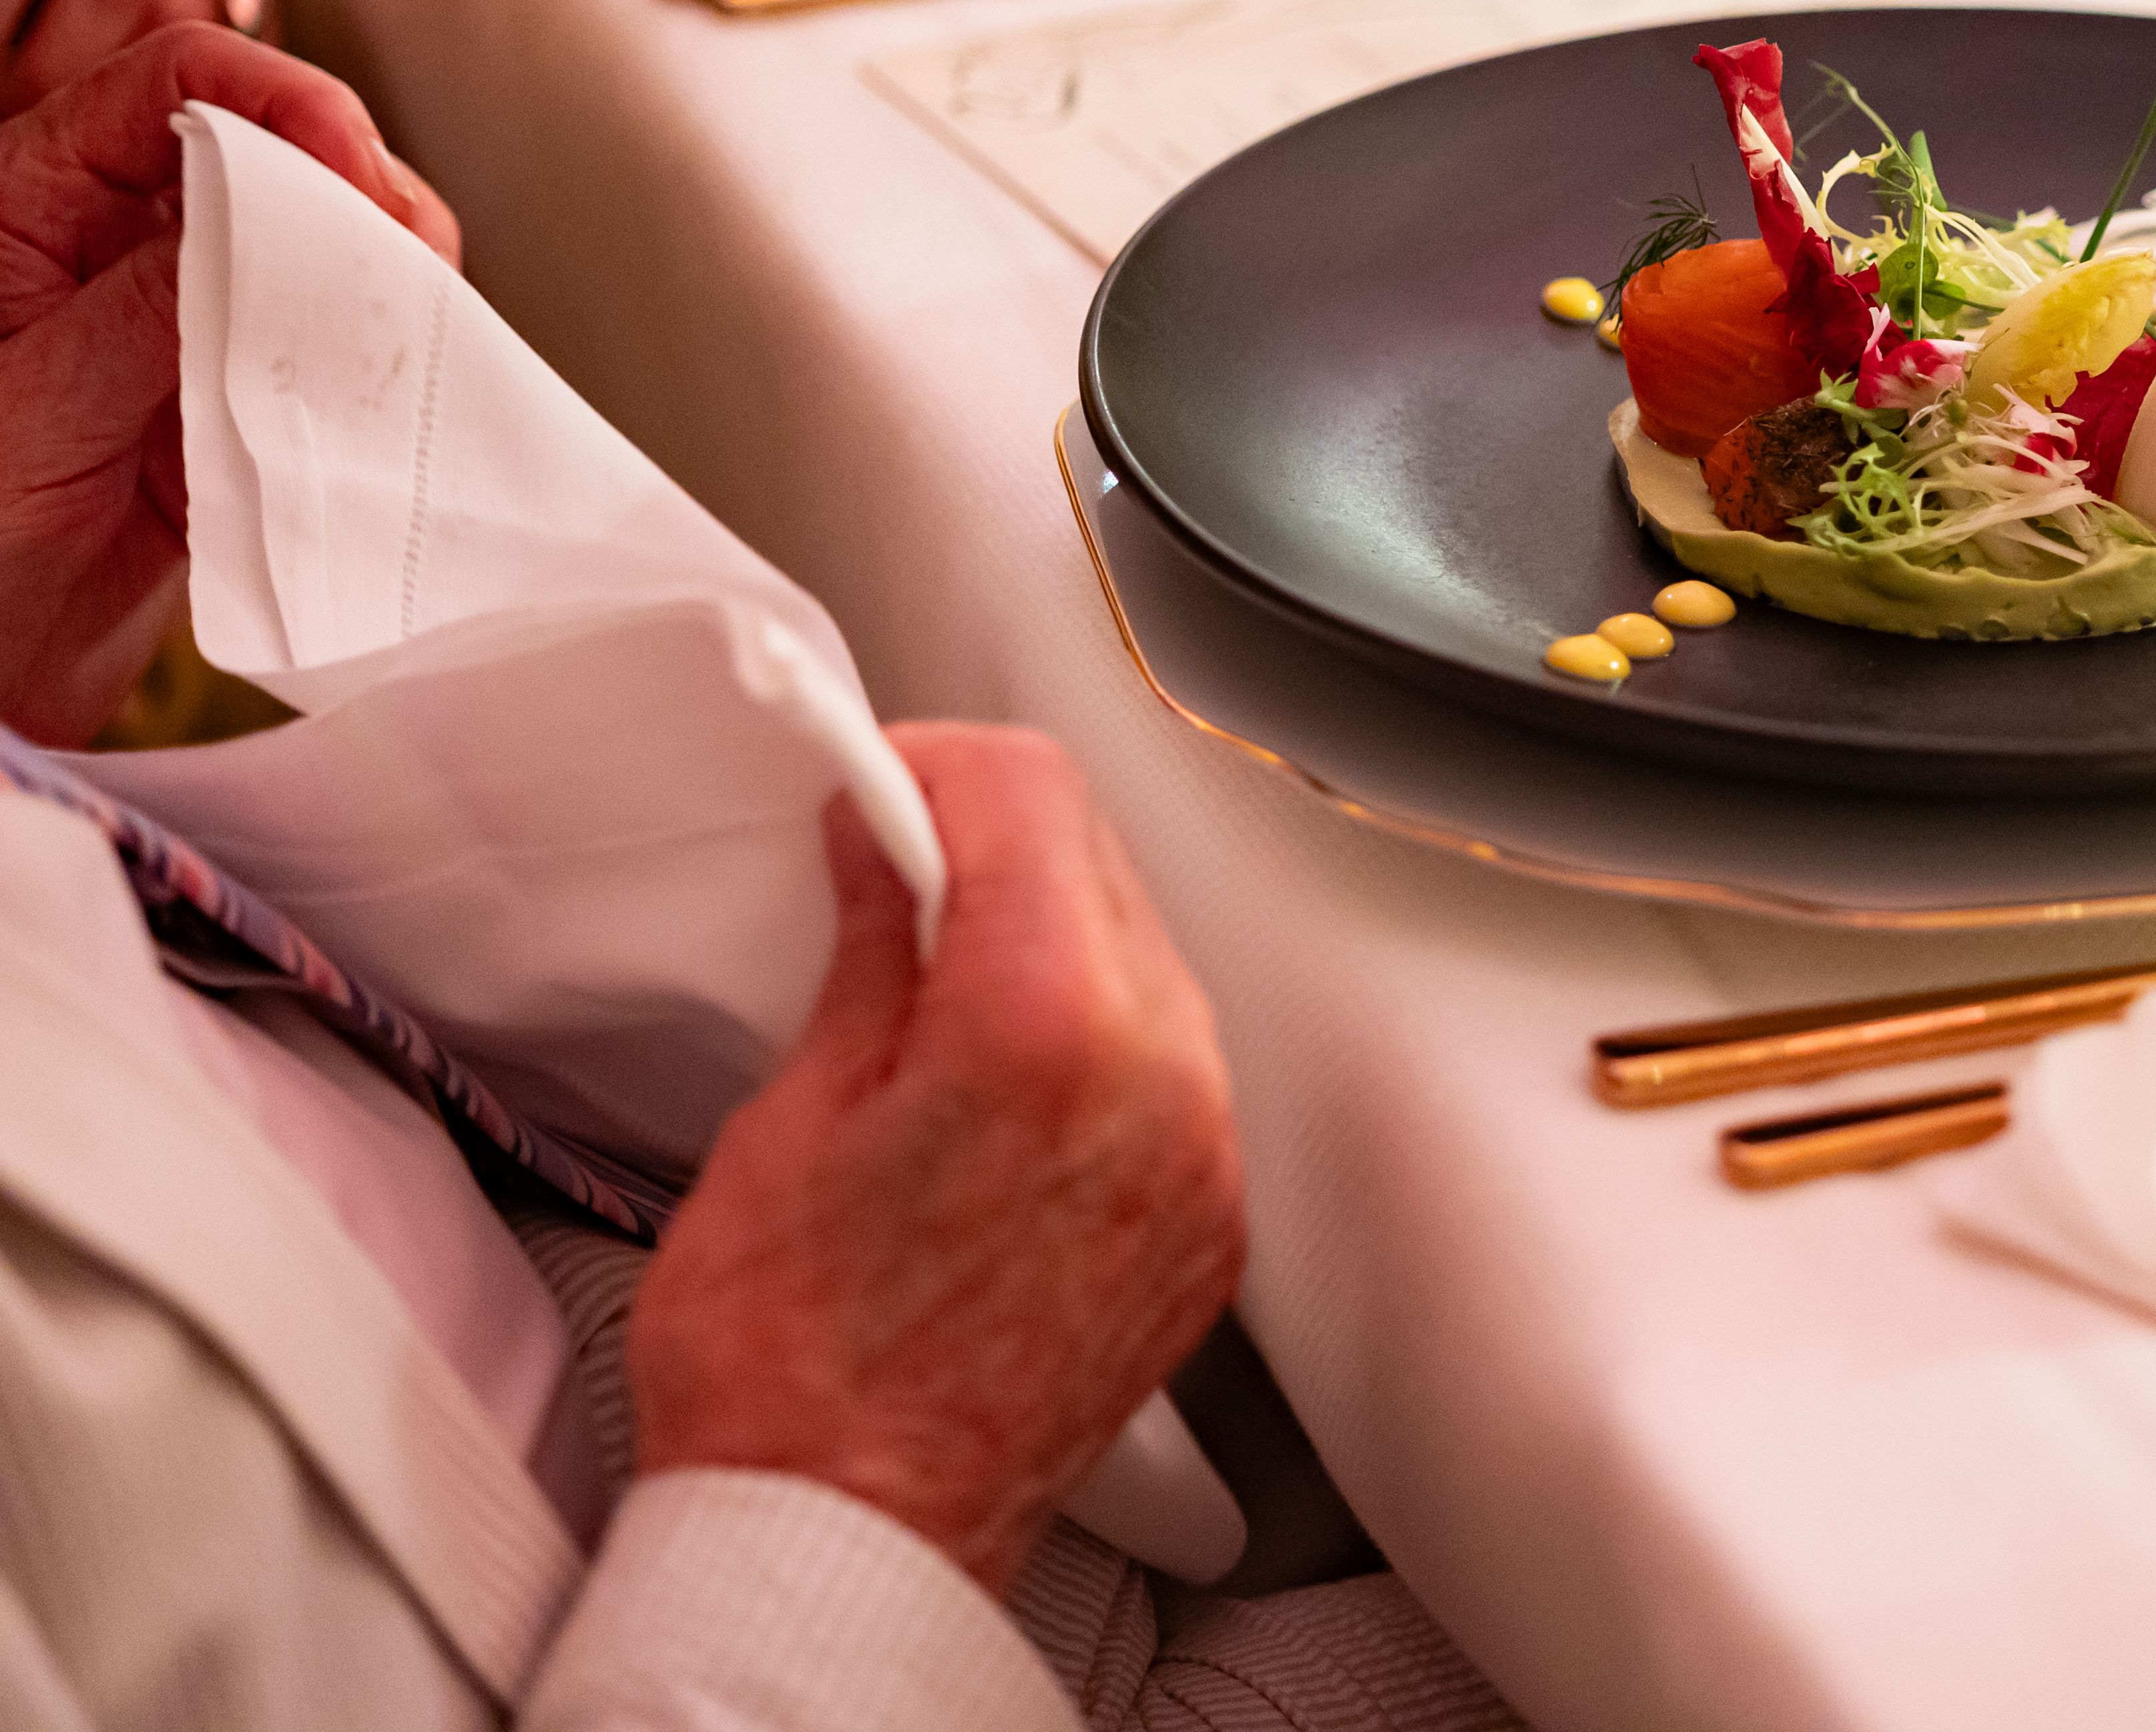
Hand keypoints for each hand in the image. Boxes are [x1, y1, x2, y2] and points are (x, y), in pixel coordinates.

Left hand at [0, 24, 456, 741]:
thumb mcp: (42, 404)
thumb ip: (152, 299)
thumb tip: (281, 212)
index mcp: (35, 198)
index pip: (175, 76)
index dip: (280, 100)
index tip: (351, 173)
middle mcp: (116, 231)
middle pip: (276, 140)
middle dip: (360, 185)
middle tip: (405, 266)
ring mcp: (185, 303)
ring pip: (326, 230)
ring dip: (384, 265)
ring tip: (406, 325)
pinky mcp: (242, 376)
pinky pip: (336, 327)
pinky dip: (383, 342)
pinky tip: (391, 379)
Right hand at [628, 724, 1245, 1596]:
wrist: (847, 1542)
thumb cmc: (790, 1371)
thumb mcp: (794, 1117)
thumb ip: (876, 951)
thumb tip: (889, 843)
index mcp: (1045, 1025)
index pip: (1029, 793)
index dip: (935, 767)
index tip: (878, 786)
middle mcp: (1160, 1075)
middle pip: (1101, 861)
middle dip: (994, 844)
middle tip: (893, 870)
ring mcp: (1204, 1153)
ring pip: (1147, 956)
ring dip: (1052, 935)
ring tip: (939, 982)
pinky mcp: (1212, 1216)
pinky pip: (1173, 1064)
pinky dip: (1097, 1037)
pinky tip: (1003, 1075)